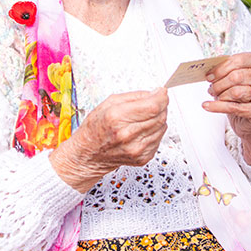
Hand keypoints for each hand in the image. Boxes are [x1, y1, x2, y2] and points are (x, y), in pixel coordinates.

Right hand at [49, 88, 167, 192]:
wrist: (88, 155)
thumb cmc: (95, 129)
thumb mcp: (108, 103)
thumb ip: (134, 96)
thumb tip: (155, 93)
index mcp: (117, 117)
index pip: (153, 106)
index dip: (161, 97)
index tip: (162, 92)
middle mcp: (127, 134)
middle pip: (160, 116)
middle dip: (161, 106)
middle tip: (153, 102)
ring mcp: (136, 148)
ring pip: (162, 127)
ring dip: (157, 119)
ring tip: (143, 118)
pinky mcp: (142, 158)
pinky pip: (159, 139)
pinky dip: (154, 131)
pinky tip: (141, 130)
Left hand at [203, 52, 250, 165]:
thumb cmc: (243, 95)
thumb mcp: (235, 79)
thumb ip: (225, 71)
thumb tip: (209, 71)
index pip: (238, 60)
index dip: (220, 69)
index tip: (209, 76)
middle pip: (236, 76)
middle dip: (219, 84)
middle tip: (211, 89)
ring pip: (236, 92)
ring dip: (220, 95)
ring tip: (214, 97)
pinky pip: (235, 107)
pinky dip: (218, 107)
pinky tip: (208, 106)